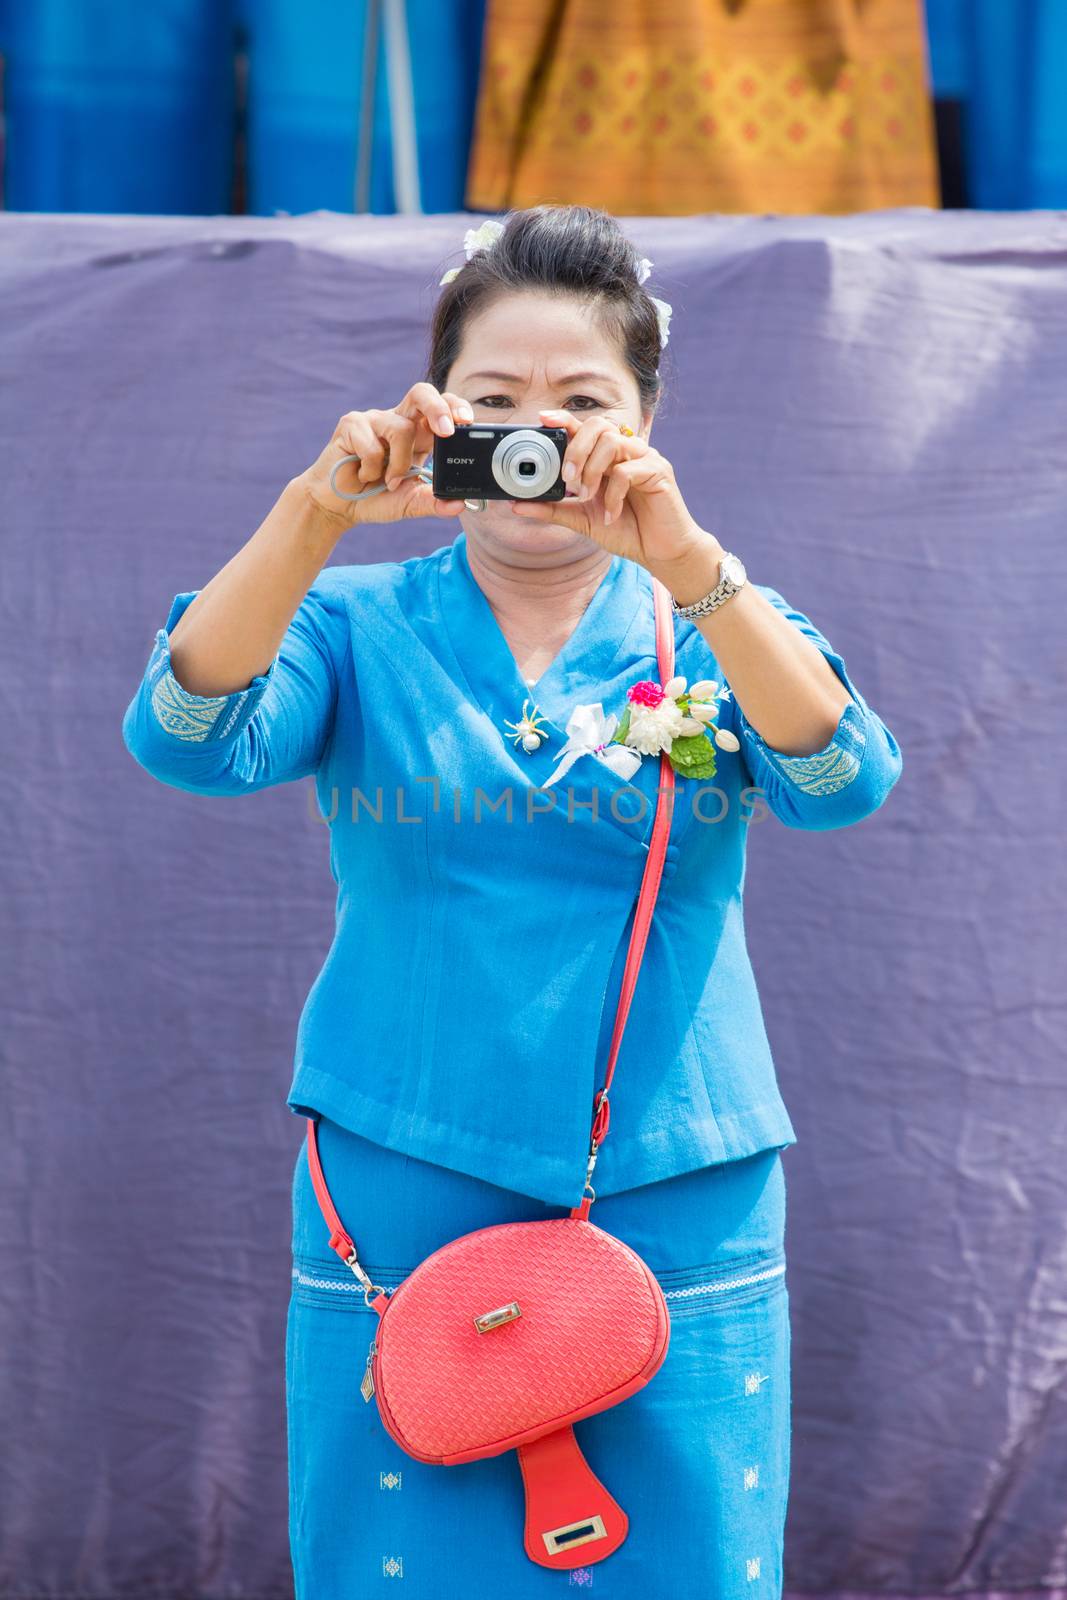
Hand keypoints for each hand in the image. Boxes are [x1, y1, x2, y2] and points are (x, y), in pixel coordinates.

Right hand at [297, 383, 471, 527]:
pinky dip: (371, 469)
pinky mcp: (351, 425)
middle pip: (422, 392)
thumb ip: (433, 502)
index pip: (441, 407)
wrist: (338, 507)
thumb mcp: (410, 503)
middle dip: (438, 408)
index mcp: (417, 434)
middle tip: (447, 431)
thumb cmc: (375, 498)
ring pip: (401, 429)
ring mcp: (373, 420)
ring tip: (388, 482)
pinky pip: (372, 444)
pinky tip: (363, 476)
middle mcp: (397, 421)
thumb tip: (461, 504)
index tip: (467, 423)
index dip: (455, 408)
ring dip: (399, 464)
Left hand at [509, 407, 712, 570]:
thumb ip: (553, 509)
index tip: (543, 419)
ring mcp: (645, 458)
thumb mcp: (582, 520)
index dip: (565, 418)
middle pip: (599, 425)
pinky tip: (610, 514)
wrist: (661, 553)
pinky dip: (613, 494)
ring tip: (587, 496)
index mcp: (608, 457)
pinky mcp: (660, 472)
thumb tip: (516, 505)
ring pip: (613, 443)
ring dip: (593, 470)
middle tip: (567, 479)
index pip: (586, 428)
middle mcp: (627, 451)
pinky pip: (627, 471)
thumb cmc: (626, 531)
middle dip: (577, 448)